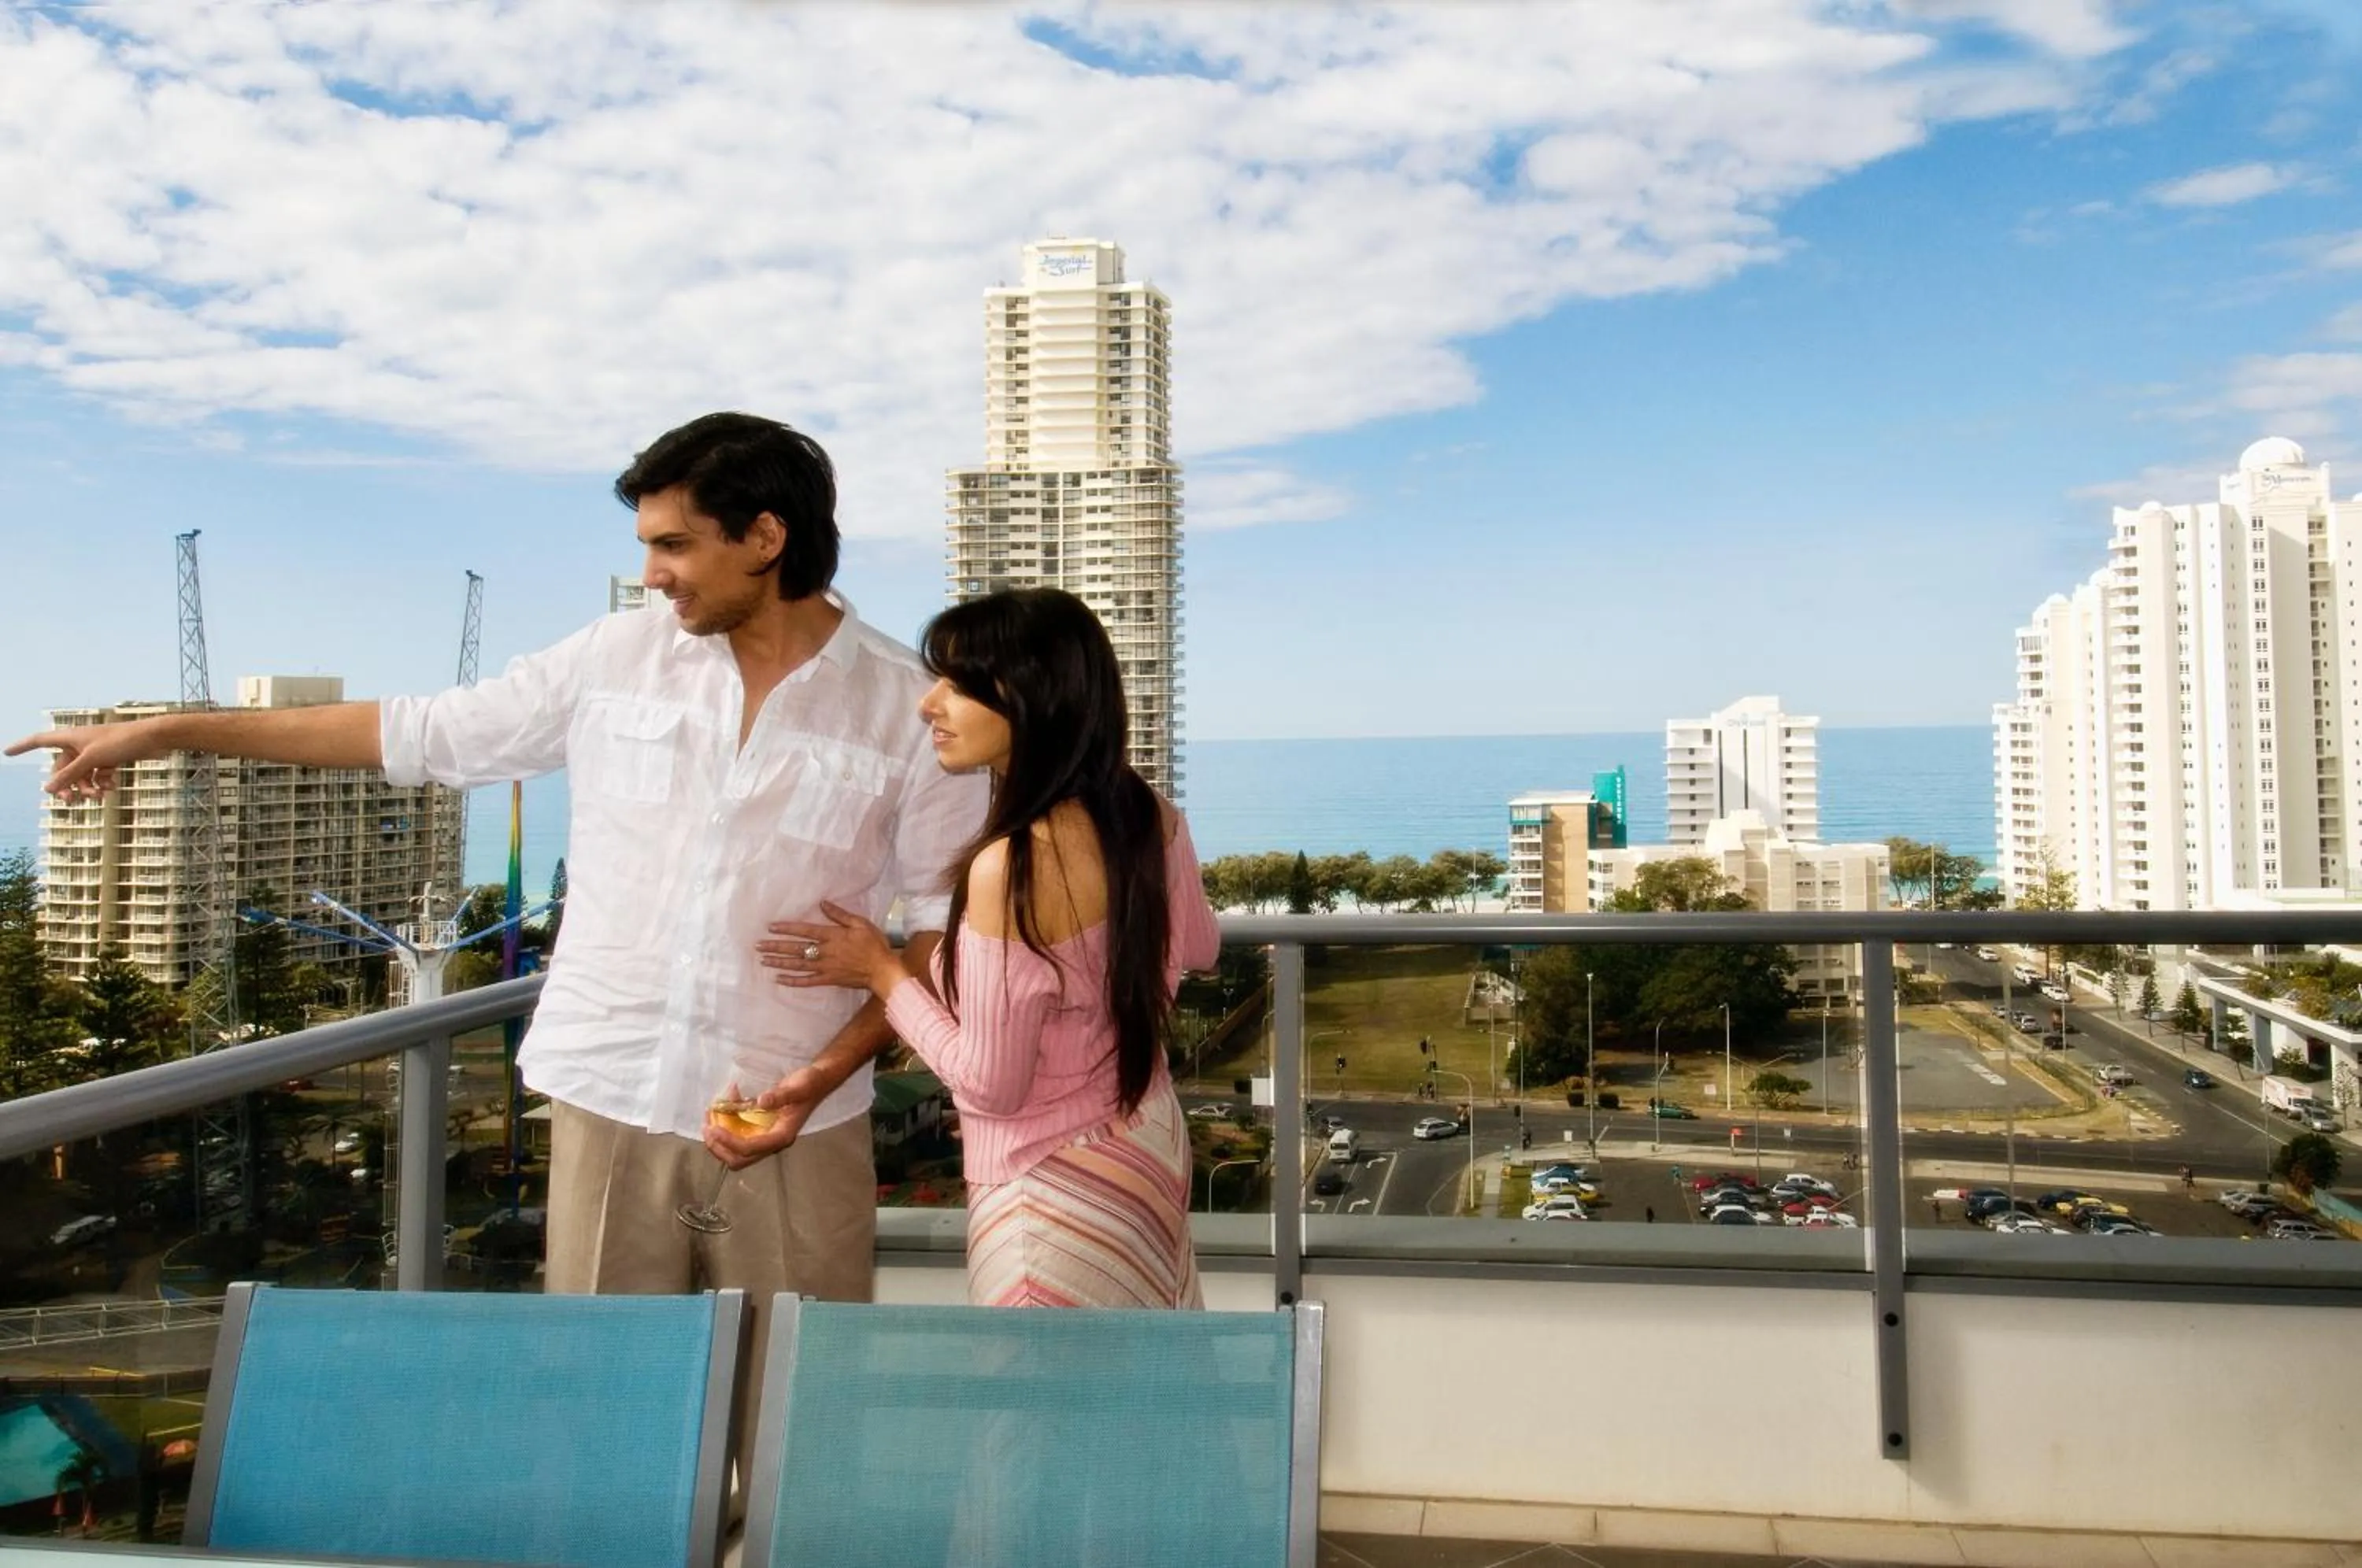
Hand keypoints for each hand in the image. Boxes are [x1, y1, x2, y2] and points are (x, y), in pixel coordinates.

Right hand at [4, 721, 169, 801]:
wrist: (155, 738)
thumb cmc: (122, 741)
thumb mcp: (91, 759)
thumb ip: (70, 774)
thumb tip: (47, 789)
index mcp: (71, 737)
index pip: (40, 741)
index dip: (23, 746)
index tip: (7, 752)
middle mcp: (81, 744)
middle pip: (63, 767)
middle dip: (66, 785)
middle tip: (70, 801)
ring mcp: (96, 752)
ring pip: (82, 775)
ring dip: (87, 788)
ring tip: (99, 797)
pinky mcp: (111, 759)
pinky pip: (98, 776)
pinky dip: (102, 784)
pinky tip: (111, 788)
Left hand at [702, 1067, 830, 1170]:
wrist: (817, 1082)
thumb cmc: (809, 1085)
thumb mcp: (798, 1087)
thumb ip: (780, 1095)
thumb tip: (761, 1101)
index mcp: (781, 1136)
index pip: (750, 1148)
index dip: (729, 1142)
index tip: (714, 1128)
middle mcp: (771, 1141)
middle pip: (739, 1159)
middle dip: (719, 1148)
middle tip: (707, 1128)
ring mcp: (765, 1137)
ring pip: (735, 1151)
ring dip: (718, 1140)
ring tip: (708, 1118)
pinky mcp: (760, 1129)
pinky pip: (737, 1136)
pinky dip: (725, 1128)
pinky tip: (721, 1107)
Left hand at [758, 901, 904, 999]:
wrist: (882, 970)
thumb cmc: (874, 944)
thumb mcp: (860, 924)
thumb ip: (840, 915)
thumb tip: (823, 903)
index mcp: (832, 936)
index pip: (805, 930)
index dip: (787, 928)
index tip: (771, 927)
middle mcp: (824, 951)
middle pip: (796, 948)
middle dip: (776, 946)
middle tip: (758, 946)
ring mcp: (825, 967)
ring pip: (797, 965)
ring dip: (779, 962)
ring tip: (763, 960)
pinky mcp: (828, 979)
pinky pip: (807, 981)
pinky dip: (792, 980)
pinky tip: (780, 979)